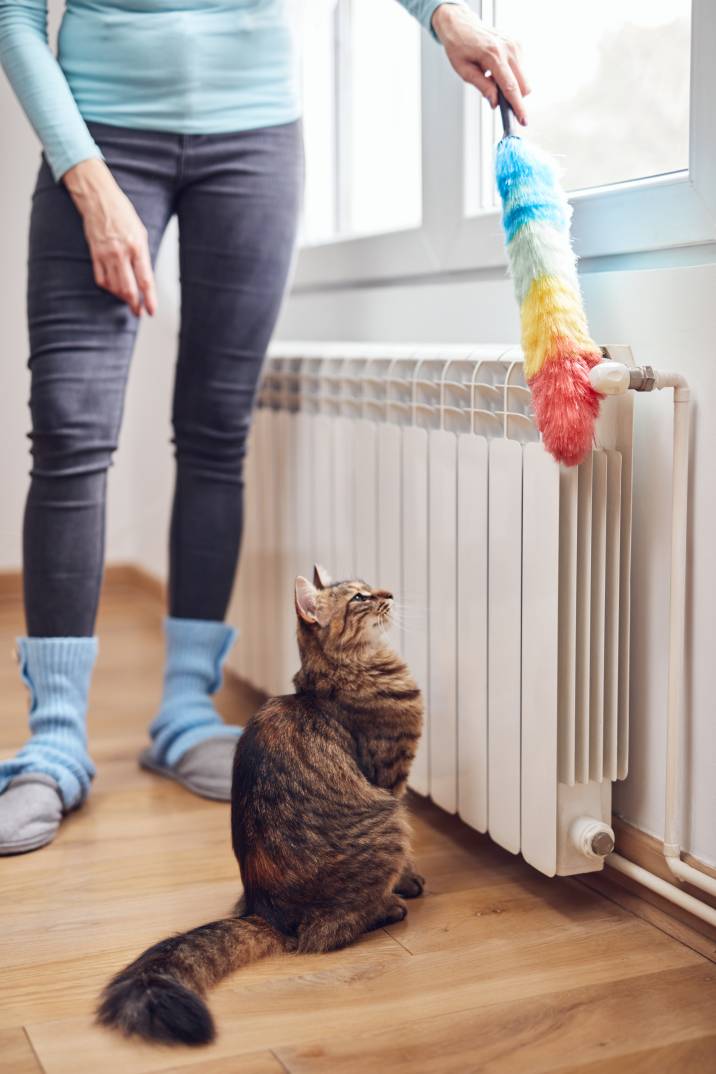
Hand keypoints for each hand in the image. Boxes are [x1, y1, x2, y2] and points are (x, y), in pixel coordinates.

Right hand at [63, 158, 156, 315]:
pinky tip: (114, 289)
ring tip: (128, 300)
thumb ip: (143, 255)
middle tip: (138, 312)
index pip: (145, 280)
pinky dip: (109, 288)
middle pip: (128, 288)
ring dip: (122, 297)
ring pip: (114, 286)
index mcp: (137, 247)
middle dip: (134, 304)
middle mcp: (121, 253)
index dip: (149, 299)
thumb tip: (144, 277)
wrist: (98, 199)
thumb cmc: (122, 213)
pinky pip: (101, 279)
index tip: (151, 311)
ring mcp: (106, 255)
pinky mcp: (94, 254)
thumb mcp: (140, 232)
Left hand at [432, 3, 529, 125]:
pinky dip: (511, 75)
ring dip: (512, 85)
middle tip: (497, 97)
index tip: (523, 120)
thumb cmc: (459, 47)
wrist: (462, 24)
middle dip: (515, 97)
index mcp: (494, 55)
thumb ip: (482, 86)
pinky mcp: (518, 45)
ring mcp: (515, 45)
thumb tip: (495, 102)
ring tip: (492, 77)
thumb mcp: (464, 70)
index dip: (517, 106)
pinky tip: (497, 69)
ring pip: (524, 79)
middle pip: (524, 86)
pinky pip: (521, 70)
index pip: (510, 87)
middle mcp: (509, 49)